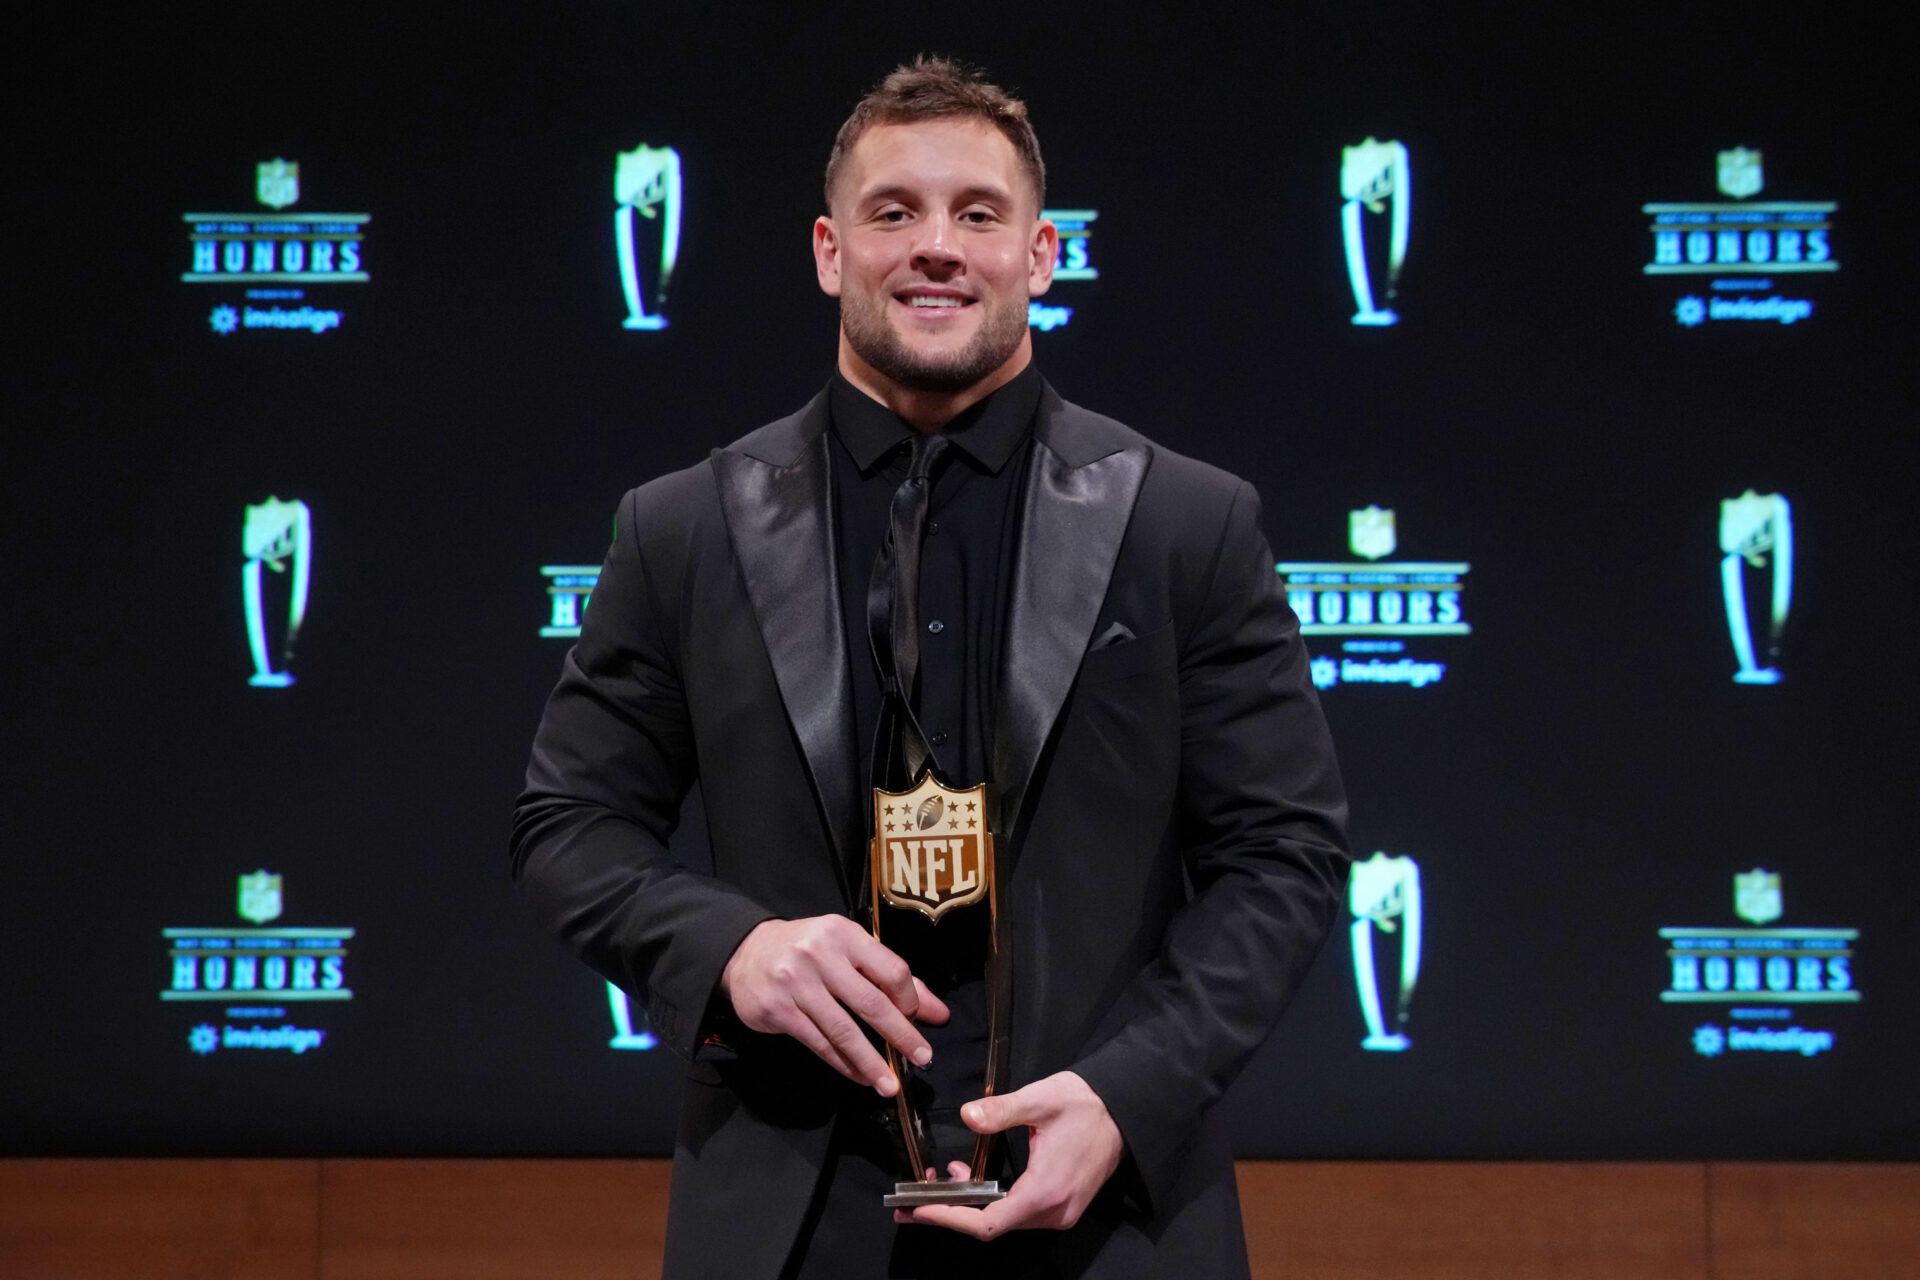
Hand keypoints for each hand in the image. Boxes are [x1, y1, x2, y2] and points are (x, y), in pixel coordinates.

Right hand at [719, 915, 948, 1094]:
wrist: (746, 953)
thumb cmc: (810, 951)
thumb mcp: (849, 950)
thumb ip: (890, 977)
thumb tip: (938, 1013)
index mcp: (844, 934)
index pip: (891, 970)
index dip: (910, 1000)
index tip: (918, 1020)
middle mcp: (819, 955)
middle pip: (870, 1002)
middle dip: (900, 1035)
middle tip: (922, 1059)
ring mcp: (795, 984)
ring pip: (843, 1030)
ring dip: (870, 1062)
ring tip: (889, 1084)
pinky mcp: (778, 1011)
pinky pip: (818, 1043)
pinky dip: (842, 1063)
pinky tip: (859, 1076)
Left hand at [896, 1071, 1123, 1237]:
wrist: (1125, 1112)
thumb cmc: (1085, 1104)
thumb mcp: (1040, 1100)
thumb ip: (1002, 1111)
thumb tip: (968, 1116)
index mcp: (1045, 1191)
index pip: (988, 1223)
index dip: (950, 1219)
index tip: (919, 1210)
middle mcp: (1054, 1212)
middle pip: (992, 1227)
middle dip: (952, 1213)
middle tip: (914, 1200)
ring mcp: (1060, 1213)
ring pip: (1005, 1222)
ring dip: (971, 1206)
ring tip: (942, 1181)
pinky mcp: (1063, 1207)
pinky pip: (1020, 1214)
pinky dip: (991, 1202)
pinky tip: (973, 1180)